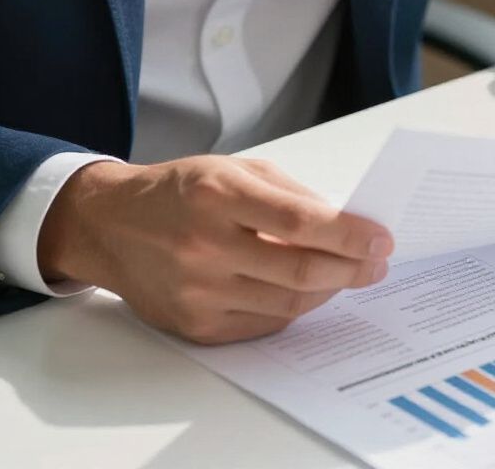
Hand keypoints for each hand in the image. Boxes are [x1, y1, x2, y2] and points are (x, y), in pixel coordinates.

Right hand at [37, 155, 392, 343]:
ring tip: (350, 274)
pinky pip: (263, 323)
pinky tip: (312, 290)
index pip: (300, 222)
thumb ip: (291, 194)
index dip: (349, 234)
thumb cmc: (182, 189)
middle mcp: (205, 246)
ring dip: (330, 289)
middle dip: (351, 268)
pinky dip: (296, 307)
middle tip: (377, 263)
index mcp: (219, 195)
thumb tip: (345, 223)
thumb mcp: (236, 168)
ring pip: (287, 302)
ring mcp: (198, 291)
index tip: (381, 239)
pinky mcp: (195, 325)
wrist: (112, 226)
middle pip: (299, 269)